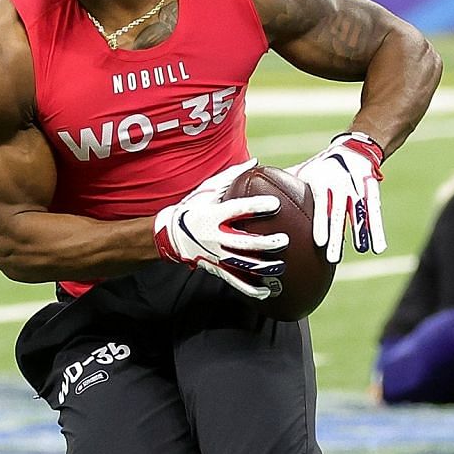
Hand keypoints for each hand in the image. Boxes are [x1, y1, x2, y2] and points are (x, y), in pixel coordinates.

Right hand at [154, 160, 287, 298]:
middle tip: (283, 240)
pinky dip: (251, 288)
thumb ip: (232, 176)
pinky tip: (267, 291)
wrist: (170, 234)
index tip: (275, 203)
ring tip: (281, 266)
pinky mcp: (217, 268)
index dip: (256, 206)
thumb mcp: (209, 189)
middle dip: (265, 243)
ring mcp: (216, 255)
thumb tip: (255, 161)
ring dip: (263, 268)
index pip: (238, 209)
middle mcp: (215, 236)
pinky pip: (235, 282)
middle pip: (244, 242)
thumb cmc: (194, 207)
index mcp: (214, 214)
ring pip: (242, 265)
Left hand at [287, 131, 385, 263]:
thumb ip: (284, 183)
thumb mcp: (303, 170)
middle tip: (333, 258)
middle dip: (338, 235)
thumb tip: (252, 189)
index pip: (321, 204)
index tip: (319, 242)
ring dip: (362, 232)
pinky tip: (377, 248)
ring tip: (362, 250)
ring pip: (360, 212)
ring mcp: (358, 188)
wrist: (354, 148)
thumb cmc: (320, 166)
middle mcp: (341, 184)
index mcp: (322, 180)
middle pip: (340, 212)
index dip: (321, 223)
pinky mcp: (372, 192)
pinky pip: (375, 212)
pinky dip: (376, 230)